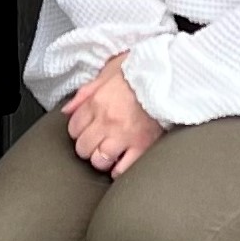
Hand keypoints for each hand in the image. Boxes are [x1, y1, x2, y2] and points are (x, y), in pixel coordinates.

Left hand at [67, 54, 163, 174]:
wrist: (172, 76)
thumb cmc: (141, 71)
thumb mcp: (109, 71)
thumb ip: (86, 91)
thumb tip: (67, 110)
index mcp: (98, 102)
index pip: (74, 128)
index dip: (78, 129)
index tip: (86, 127)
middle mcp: (108, 121)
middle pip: (83, 147)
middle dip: (87, 145)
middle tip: (96, 140)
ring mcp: (125, 136)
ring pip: (99, 161)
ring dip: (102, 158)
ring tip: (108, 151)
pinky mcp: (143, 146)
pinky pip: (123, 169)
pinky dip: (119, 169)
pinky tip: (120, 162)